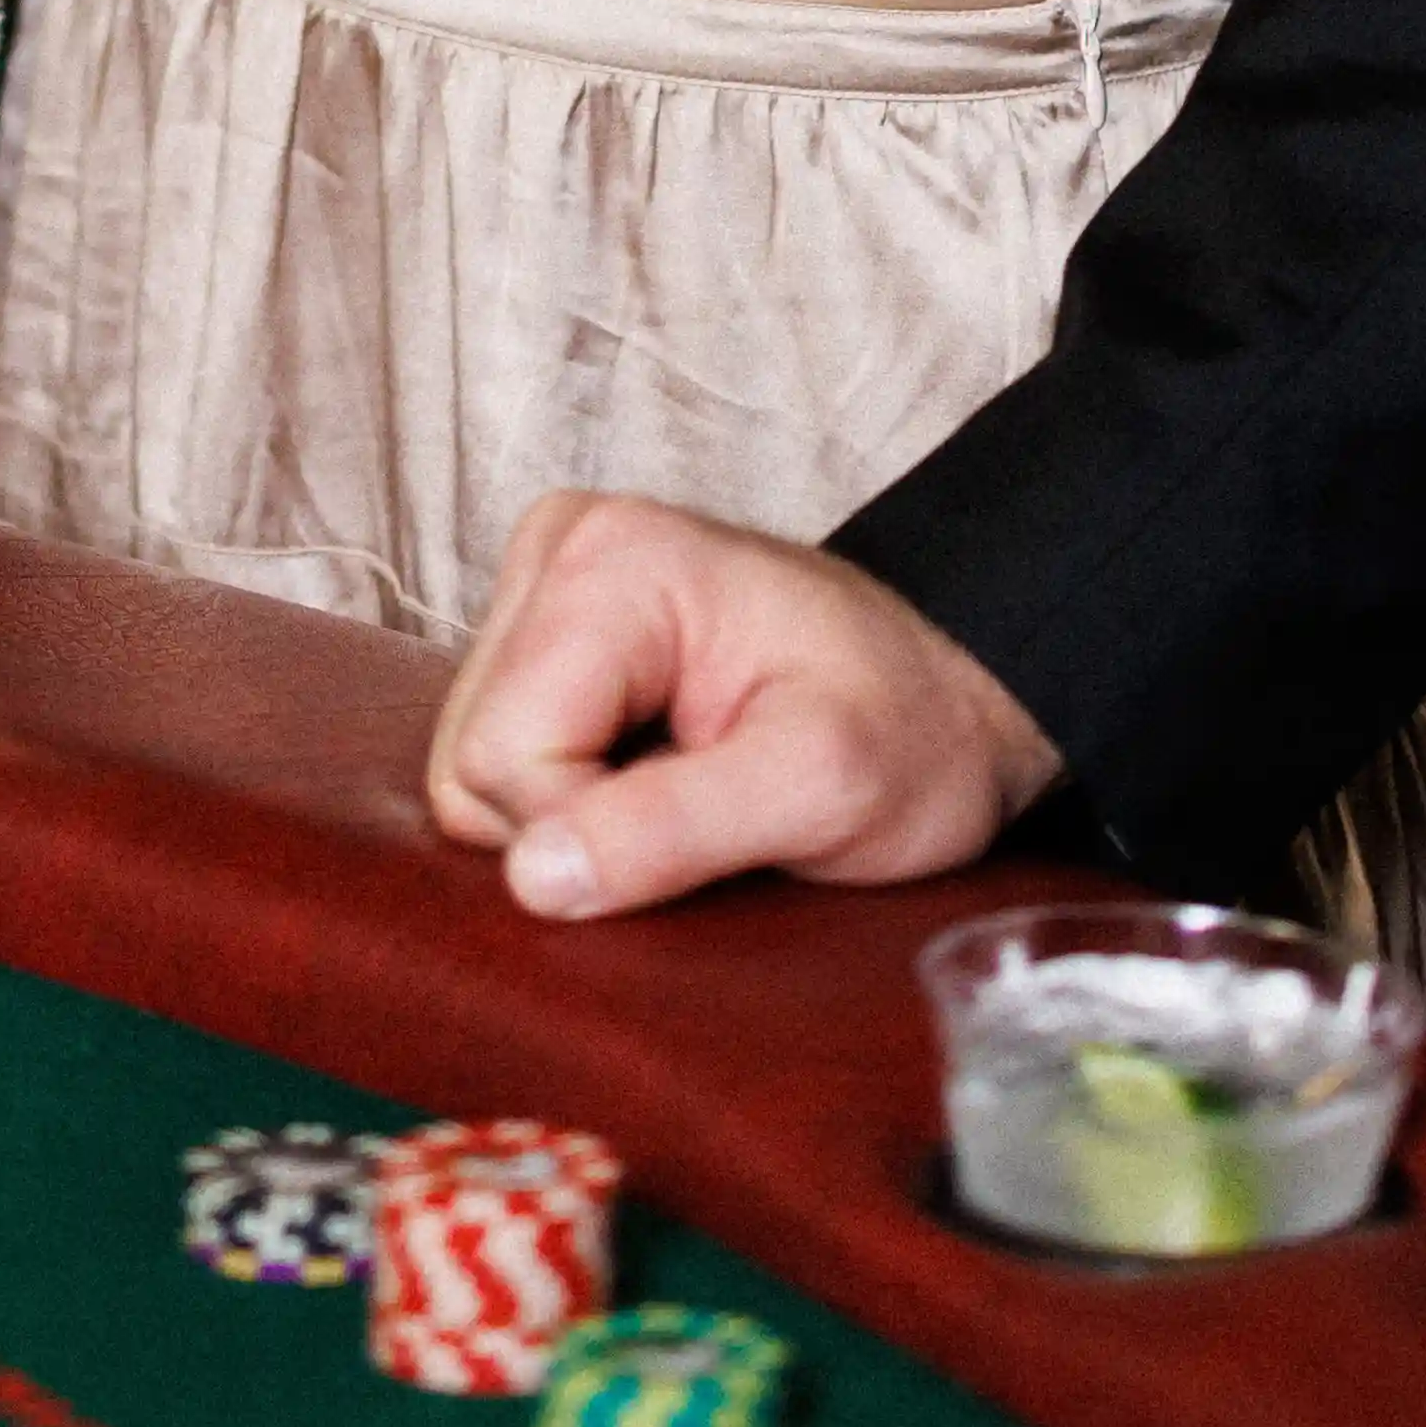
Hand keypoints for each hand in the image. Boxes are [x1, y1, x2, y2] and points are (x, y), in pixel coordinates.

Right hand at [426, 490, 1055, 919]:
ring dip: (575, 815)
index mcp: (613, 560)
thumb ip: (677, 829)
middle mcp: (562, 547)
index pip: (504, 756)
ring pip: (476, 764)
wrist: (952, 694)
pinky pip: (501, 749)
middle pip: (473, 760)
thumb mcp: (825, 788)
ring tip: (686, 793)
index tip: (704, 839)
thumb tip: (536, 878)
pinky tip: (653, 777)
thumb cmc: (910, 733)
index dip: (589, 837)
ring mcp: (549, 581)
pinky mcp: (551, 626)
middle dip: (576, 826)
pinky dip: (572, 794)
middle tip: (700, 817)